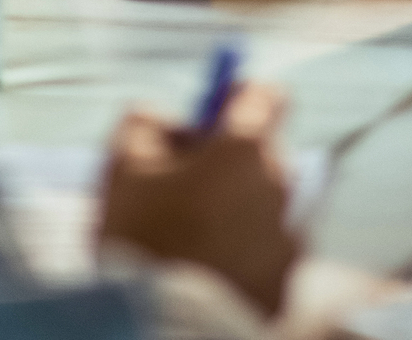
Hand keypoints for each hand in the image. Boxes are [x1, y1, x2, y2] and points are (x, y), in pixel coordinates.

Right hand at [98, 80, 298, 316]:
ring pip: (261, 206)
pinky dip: (240, 257)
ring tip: (186, 243)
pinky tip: (202, 275)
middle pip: (260, 154)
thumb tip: (162, 116)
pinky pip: (264, 254)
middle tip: (179, 191)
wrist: (156, 328)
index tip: (210, 116)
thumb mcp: (122, 167)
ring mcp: (289, 238)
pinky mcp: (284, 284)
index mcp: (246, 149)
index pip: (266, 96)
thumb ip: (144, 123)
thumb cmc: (140, 242)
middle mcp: (280, 186)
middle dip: (225, 164)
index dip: (235, 99)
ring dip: (233, 212)